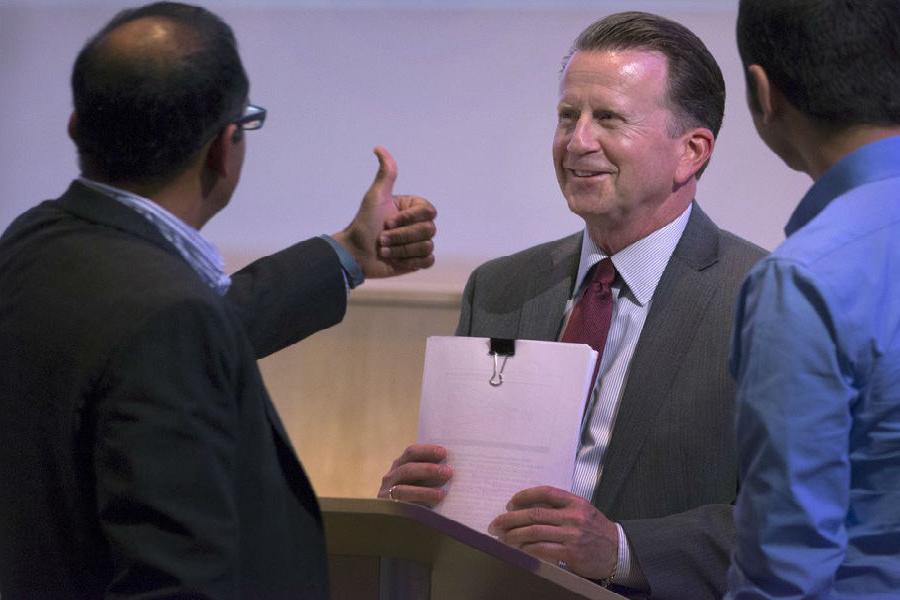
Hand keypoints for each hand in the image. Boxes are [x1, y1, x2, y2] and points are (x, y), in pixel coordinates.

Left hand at [332, 146, 436, 278]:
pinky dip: (410, 261)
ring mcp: (419, 243)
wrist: (356, 254)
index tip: (388, 221)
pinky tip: (396, 260)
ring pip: (427, 246)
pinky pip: (427, 261)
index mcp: (413, 208)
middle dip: (401, 237)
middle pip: (429, 230)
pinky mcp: (418, 261)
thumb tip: (379, 147)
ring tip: (385, 250)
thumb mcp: (375, 197)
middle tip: (382, 238)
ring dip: (401, 250)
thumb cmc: (364, 224)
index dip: (409, 219)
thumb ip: (385, 174)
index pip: (428, 212)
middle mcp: (418, 224)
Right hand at [377, 444, 451, 506]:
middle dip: (428, 469)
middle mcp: (391, 477)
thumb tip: (452, 469)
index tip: (444, 452)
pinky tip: (429, 509)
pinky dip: (413, 509)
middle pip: (407, 469)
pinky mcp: (387, 510)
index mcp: (401, 464)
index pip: (411, 453)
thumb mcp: (424, 483)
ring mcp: (386, 494)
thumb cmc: (420, 498)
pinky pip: (400, 508)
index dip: (427, 450)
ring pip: (401, 490)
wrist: (402, 526)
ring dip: (423, 491)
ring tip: (442, 494)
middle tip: (448, 472)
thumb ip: (433, 476)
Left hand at [488, 486, 617, 579]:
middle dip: (510, 519)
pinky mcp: (571, 553)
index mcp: (575, 502)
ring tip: (503, 538)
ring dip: (514, 535)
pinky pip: (542, 549)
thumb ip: (559, 508)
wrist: (617, 551)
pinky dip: (527, 549)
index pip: (545, 492)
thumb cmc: (595, 530)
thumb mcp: (582, 511)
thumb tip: (526, 509)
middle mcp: (573, 516)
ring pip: (534, 532)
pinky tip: (519, 550)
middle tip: (496, 524)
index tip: (510, 502)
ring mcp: (572, 535)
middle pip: (534, 514)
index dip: (524, 496)